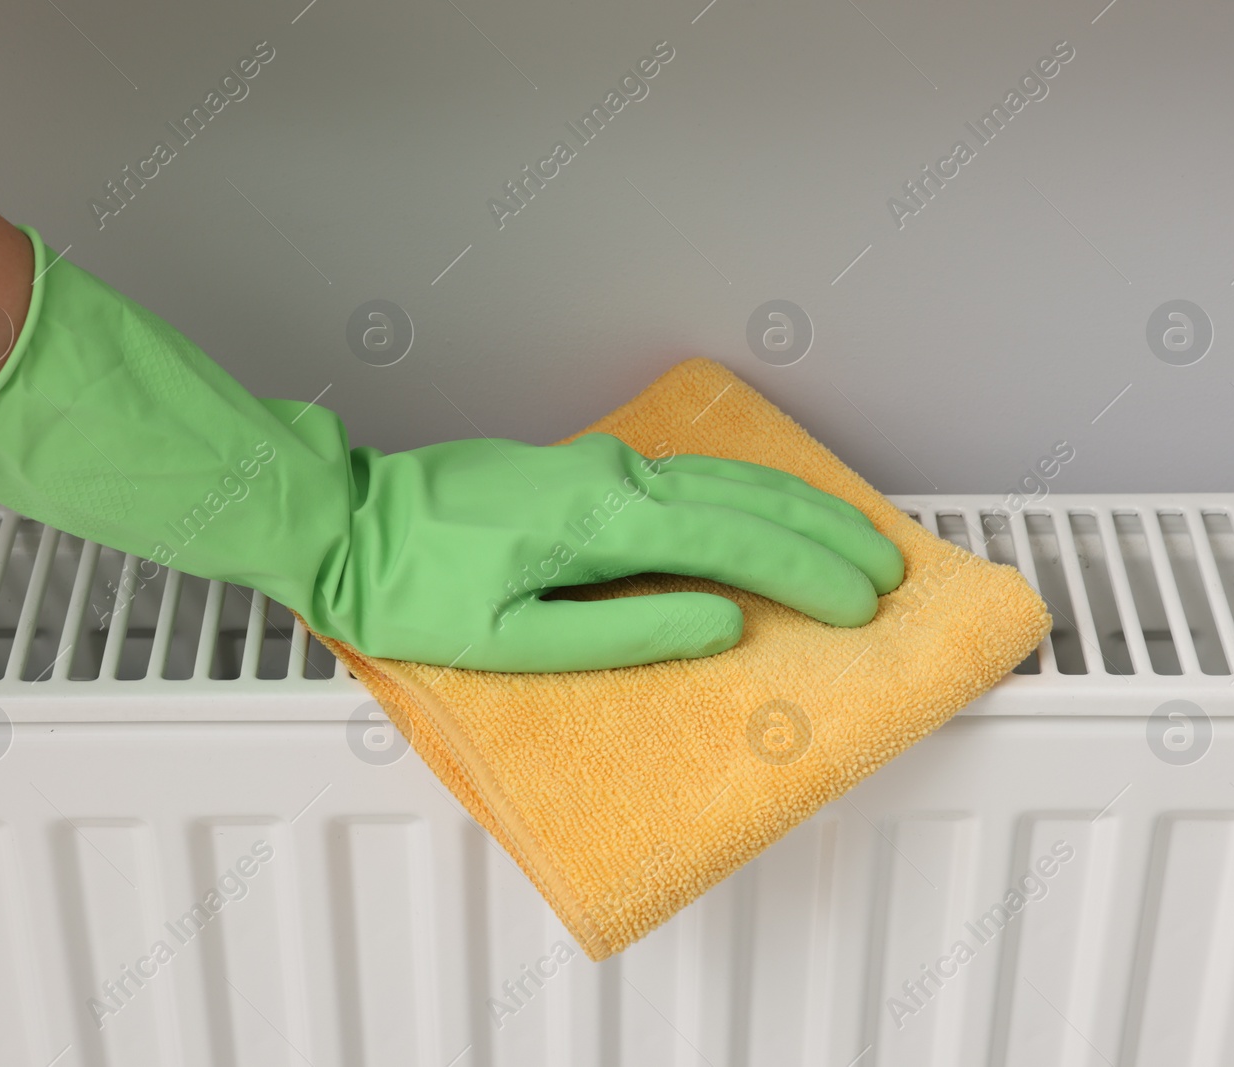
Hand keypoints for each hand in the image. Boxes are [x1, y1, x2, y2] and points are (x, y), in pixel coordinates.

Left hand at [307, 430, 902, 670]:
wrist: (345, 522)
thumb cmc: (413, 590)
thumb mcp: (512, 638)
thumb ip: (626, 633)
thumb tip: (724, 626)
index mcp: (601, 521)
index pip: (734, 542)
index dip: (807, 574)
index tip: (863, 605)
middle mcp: (613, 478)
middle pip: (745, 499)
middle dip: (824, 536)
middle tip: (889, 571)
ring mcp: (599, 465)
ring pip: (723, 478)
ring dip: (795, 507)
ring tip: (855, 536)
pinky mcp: (584, 468)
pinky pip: (689, 476)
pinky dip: (748, 494)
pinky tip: (768, 507)